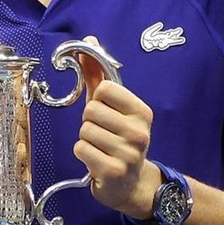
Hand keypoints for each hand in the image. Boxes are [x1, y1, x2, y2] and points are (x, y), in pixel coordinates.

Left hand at [73, 37, 160, 219]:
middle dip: (89, 122)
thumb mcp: (113, 107)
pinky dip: (83, 154)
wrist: (131, 183)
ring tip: (101, 148)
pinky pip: (81, 149)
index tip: (107, 112)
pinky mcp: (112, 171)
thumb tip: (88, 41)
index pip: (104, 89)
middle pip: (90, 110)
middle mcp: (139, 131)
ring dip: (86, 139)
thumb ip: (98, 75)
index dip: (98, 100)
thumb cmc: (119, 138)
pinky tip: (96, 160)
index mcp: (142, 111)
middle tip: (102, 134)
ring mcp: (128, 153)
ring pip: (84, 131)